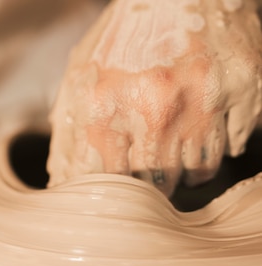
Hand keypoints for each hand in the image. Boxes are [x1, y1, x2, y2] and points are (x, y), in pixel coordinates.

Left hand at [47, 0, 261, 195]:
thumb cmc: (124, 35)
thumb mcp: (79, 74)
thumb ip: (67, 129)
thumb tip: (60, 178)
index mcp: (104, 106)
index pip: (100, 182)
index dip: (105, 192)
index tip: (107, 192)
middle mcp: (154, 109)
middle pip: (152, 187)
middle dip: (146, 185)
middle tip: (144, 167)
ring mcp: (204, 102)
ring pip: (196, 174)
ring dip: (182, 169)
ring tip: (173, 141)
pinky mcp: (244, 93)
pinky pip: (230, 148)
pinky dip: (214, 145)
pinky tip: (200, 122)